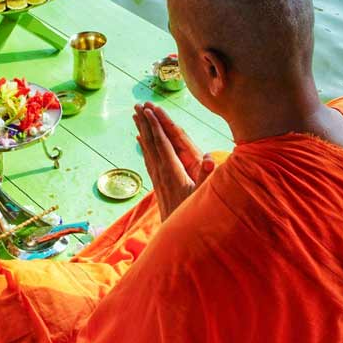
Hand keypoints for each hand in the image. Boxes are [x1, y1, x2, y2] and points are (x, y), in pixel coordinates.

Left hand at [133, 102, 214, 220]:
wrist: (179, 238)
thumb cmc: (195, 215)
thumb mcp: (204, 196)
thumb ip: (206, 176)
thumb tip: (208, 157)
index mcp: (172, 172)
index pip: (162, 144)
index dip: (156, 126)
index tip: (149, 110)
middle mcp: (161, 173)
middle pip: (151, 142)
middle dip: (145, 122)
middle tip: (137, 104)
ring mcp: (157, 178)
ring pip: (147, 149)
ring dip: (142, 130)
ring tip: (135, 115)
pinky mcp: (157, 183)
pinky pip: (148, 158)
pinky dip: (144, 145)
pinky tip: (140, 139)